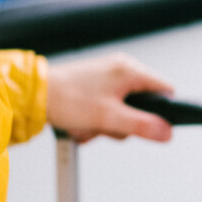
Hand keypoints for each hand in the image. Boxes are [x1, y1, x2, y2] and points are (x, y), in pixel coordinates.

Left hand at [45, 54, 175, 142]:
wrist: (35, 95)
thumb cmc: (67, 99)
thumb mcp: (109, 118)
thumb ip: (141, 125)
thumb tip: (167, 132)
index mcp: (129, 70)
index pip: (165, 90)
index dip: (163, 112)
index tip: (151, 126)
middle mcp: (121, 68)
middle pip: (142, 105)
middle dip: (124, 123)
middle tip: (106, 125)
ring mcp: (107, 76)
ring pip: (123, 110)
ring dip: (107, 124)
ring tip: (89, 123)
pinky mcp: (95, 85)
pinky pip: (107, 108)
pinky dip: (97, 119)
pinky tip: (83, 121)